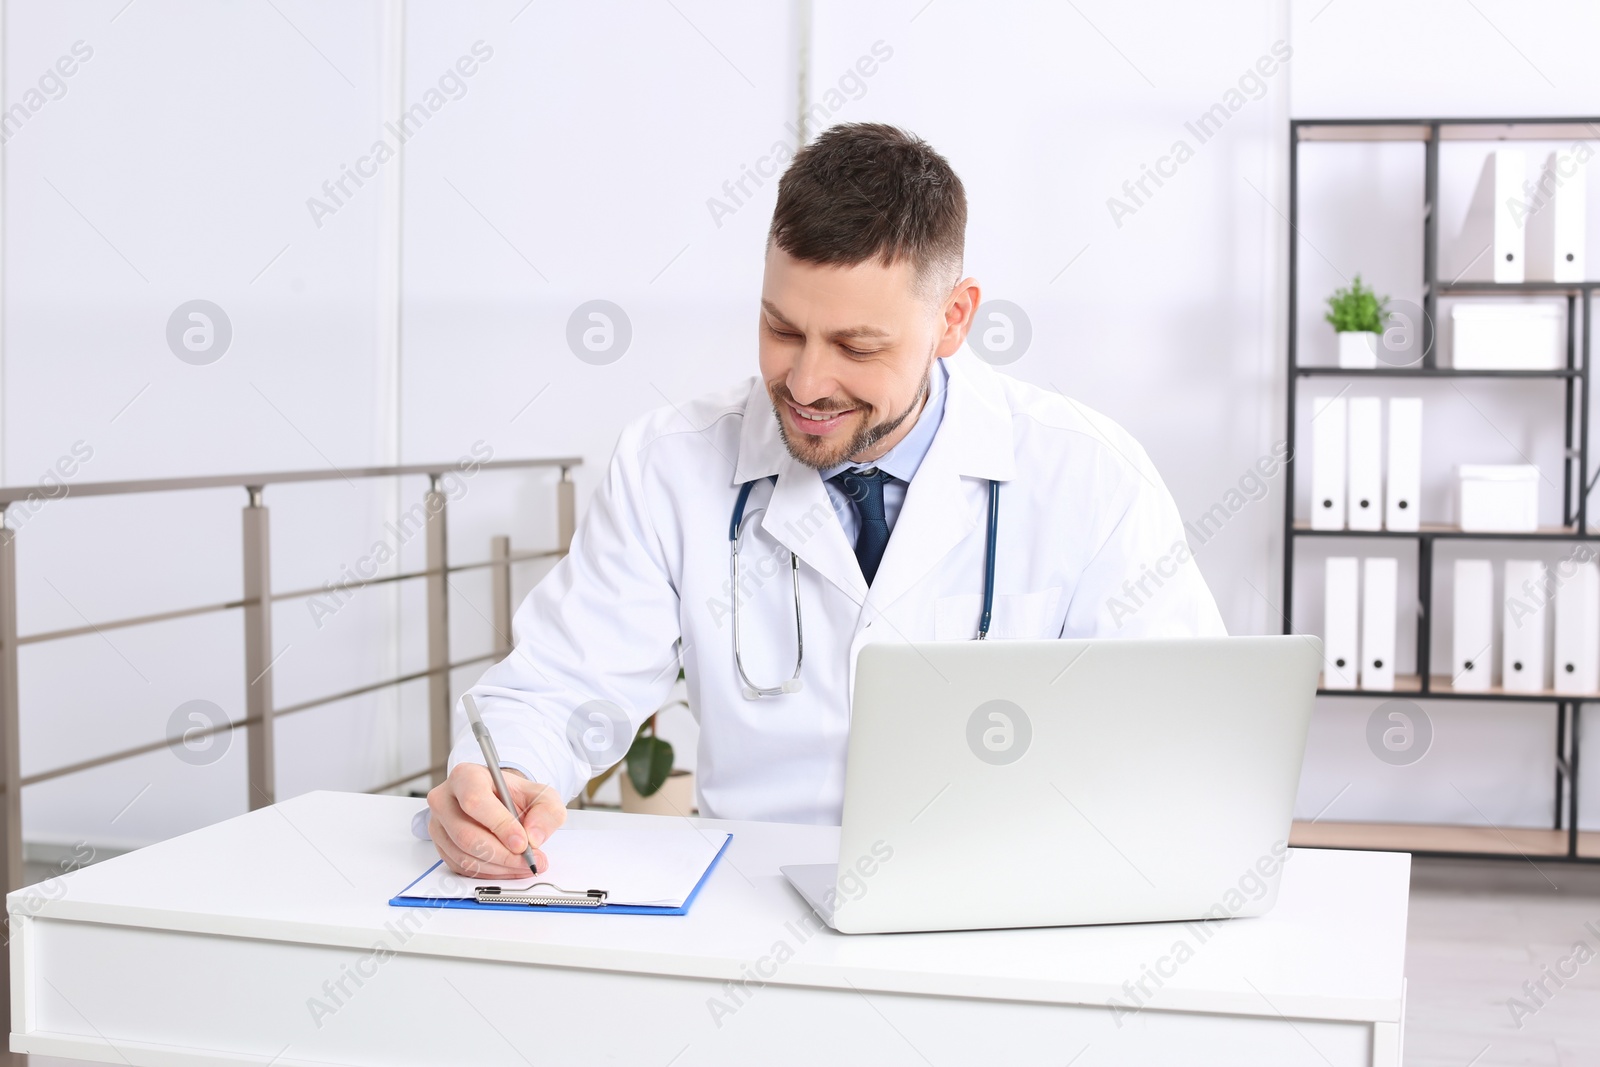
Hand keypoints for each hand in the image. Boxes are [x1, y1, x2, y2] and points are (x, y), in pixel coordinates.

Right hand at [426, 764, 566, 877]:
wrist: (501, 802)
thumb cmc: (515, 796)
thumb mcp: (541, 795)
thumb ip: (546, 812)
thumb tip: (534, 837)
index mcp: (466, 777)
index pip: (475, 802)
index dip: (499, 825)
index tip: (522, 842)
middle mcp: (445, 800)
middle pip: (466, 835)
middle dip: (502, 854)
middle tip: (528, 860)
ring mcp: (439, 825)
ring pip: (464, 856)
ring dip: (498, 867)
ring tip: (523, 865)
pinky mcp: (441, 847)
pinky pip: (462, 868)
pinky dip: (489, 874)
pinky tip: (508, 868)